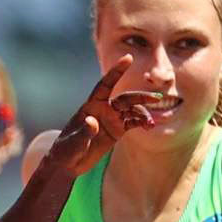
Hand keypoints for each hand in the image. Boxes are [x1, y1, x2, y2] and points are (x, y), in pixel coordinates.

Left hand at [38, 55, 154, 177]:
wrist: (68, 163)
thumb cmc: (66, 150)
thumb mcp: (73, 142)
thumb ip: (84, 132)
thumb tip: (92, 122)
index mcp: (91, 105)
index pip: (105, 84)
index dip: (116, 71)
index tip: (128, 58)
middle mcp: (104, 109)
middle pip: (125, 98)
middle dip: (140, 97)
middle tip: (155, 98)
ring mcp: (112, 119)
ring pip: (132, 110)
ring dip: (143, 114)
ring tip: (150, 124)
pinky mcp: (117, 130)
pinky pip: (133, 122)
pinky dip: (142, 122)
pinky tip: (149, 126)